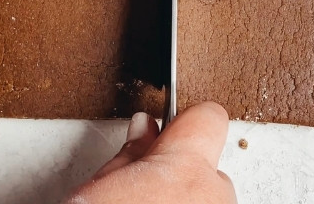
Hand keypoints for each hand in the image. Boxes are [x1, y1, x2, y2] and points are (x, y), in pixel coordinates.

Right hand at [65, 102, 236, 203]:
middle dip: (180, 176)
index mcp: (184, 168)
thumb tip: (144, 130)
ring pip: (211, 203)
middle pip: (208, 168)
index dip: (185, 123)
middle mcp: (215, 196)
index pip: (208, 118)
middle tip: (144, 192)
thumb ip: (131, 154)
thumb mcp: (99, 188)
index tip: (166, 131)